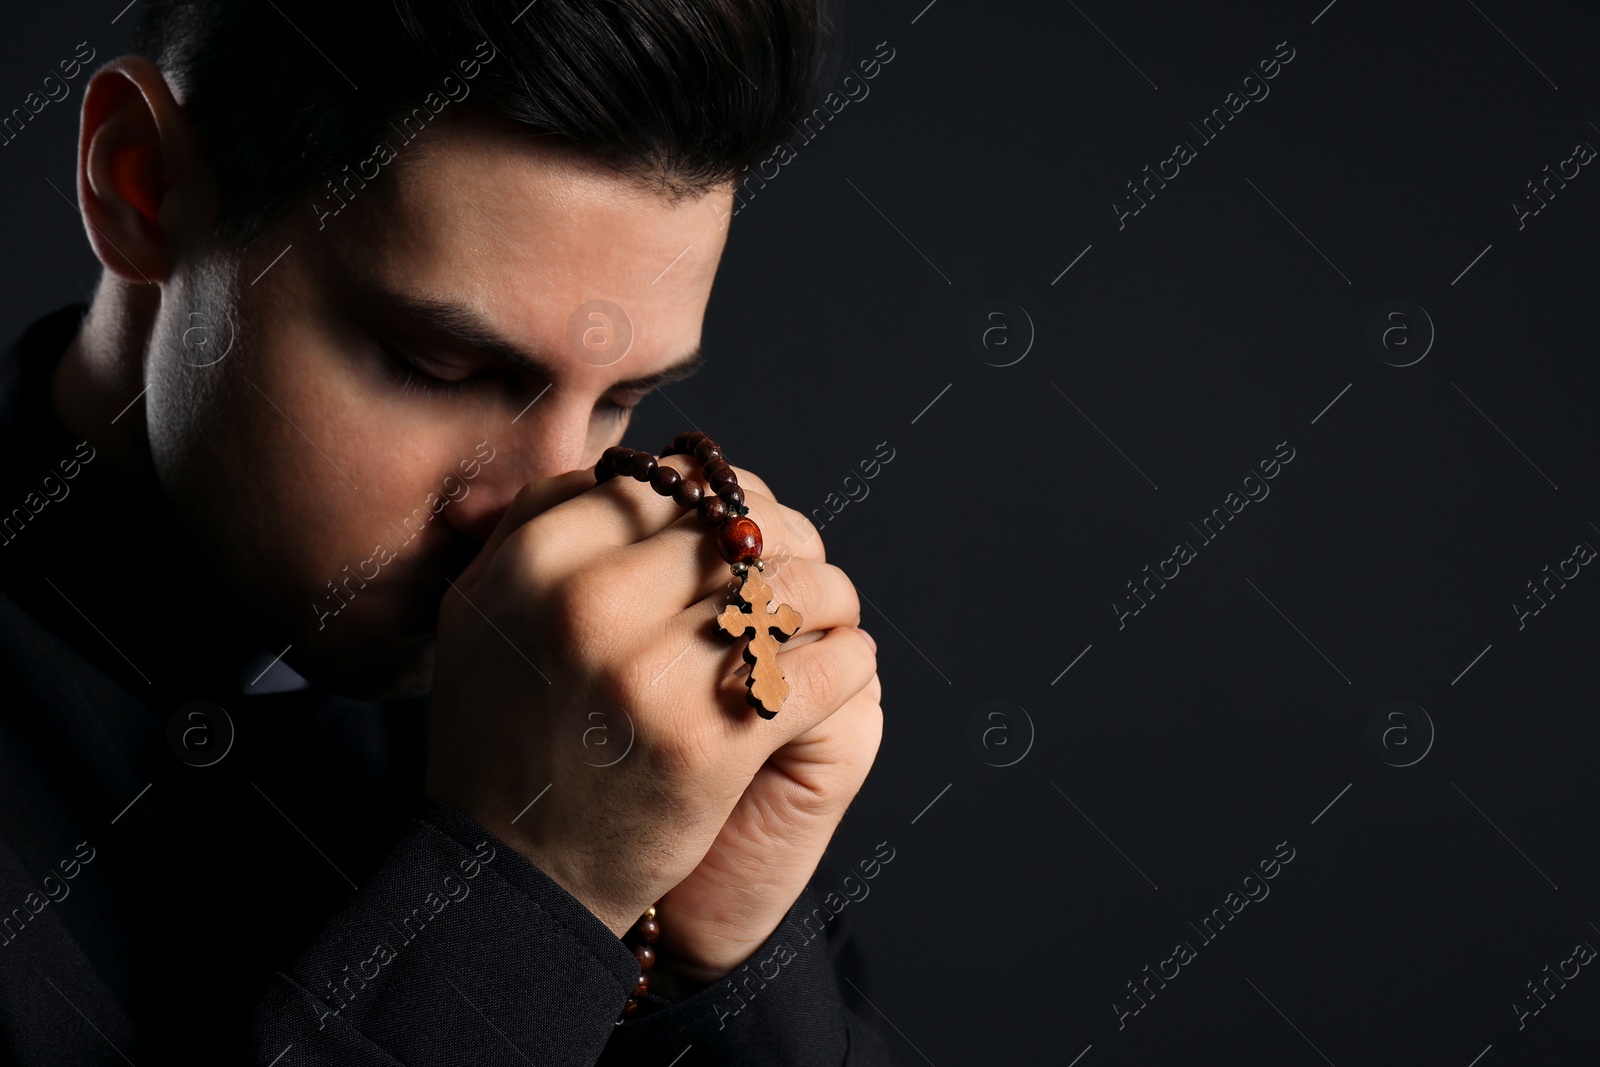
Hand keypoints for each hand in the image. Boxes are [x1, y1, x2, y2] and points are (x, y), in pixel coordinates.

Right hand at [423, 453, 880, 957]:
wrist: (513, 876)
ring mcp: (651, 675)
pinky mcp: (710, 743)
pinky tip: (838, 667)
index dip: (711, 501)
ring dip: (828, 597)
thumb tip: (621, 467)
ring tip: (827, 616)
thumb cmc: (506, 737)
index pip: (663, 485)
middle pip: (735, 529)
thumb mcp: (482, 614)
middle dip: (784, 542)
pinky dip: (847, 661)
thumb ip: (535, 528)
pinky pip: (822, 666)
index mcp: (536, 563)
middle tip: (797, 570)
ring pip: (793, 587)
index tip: (730, 531)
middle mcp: (588, 607)